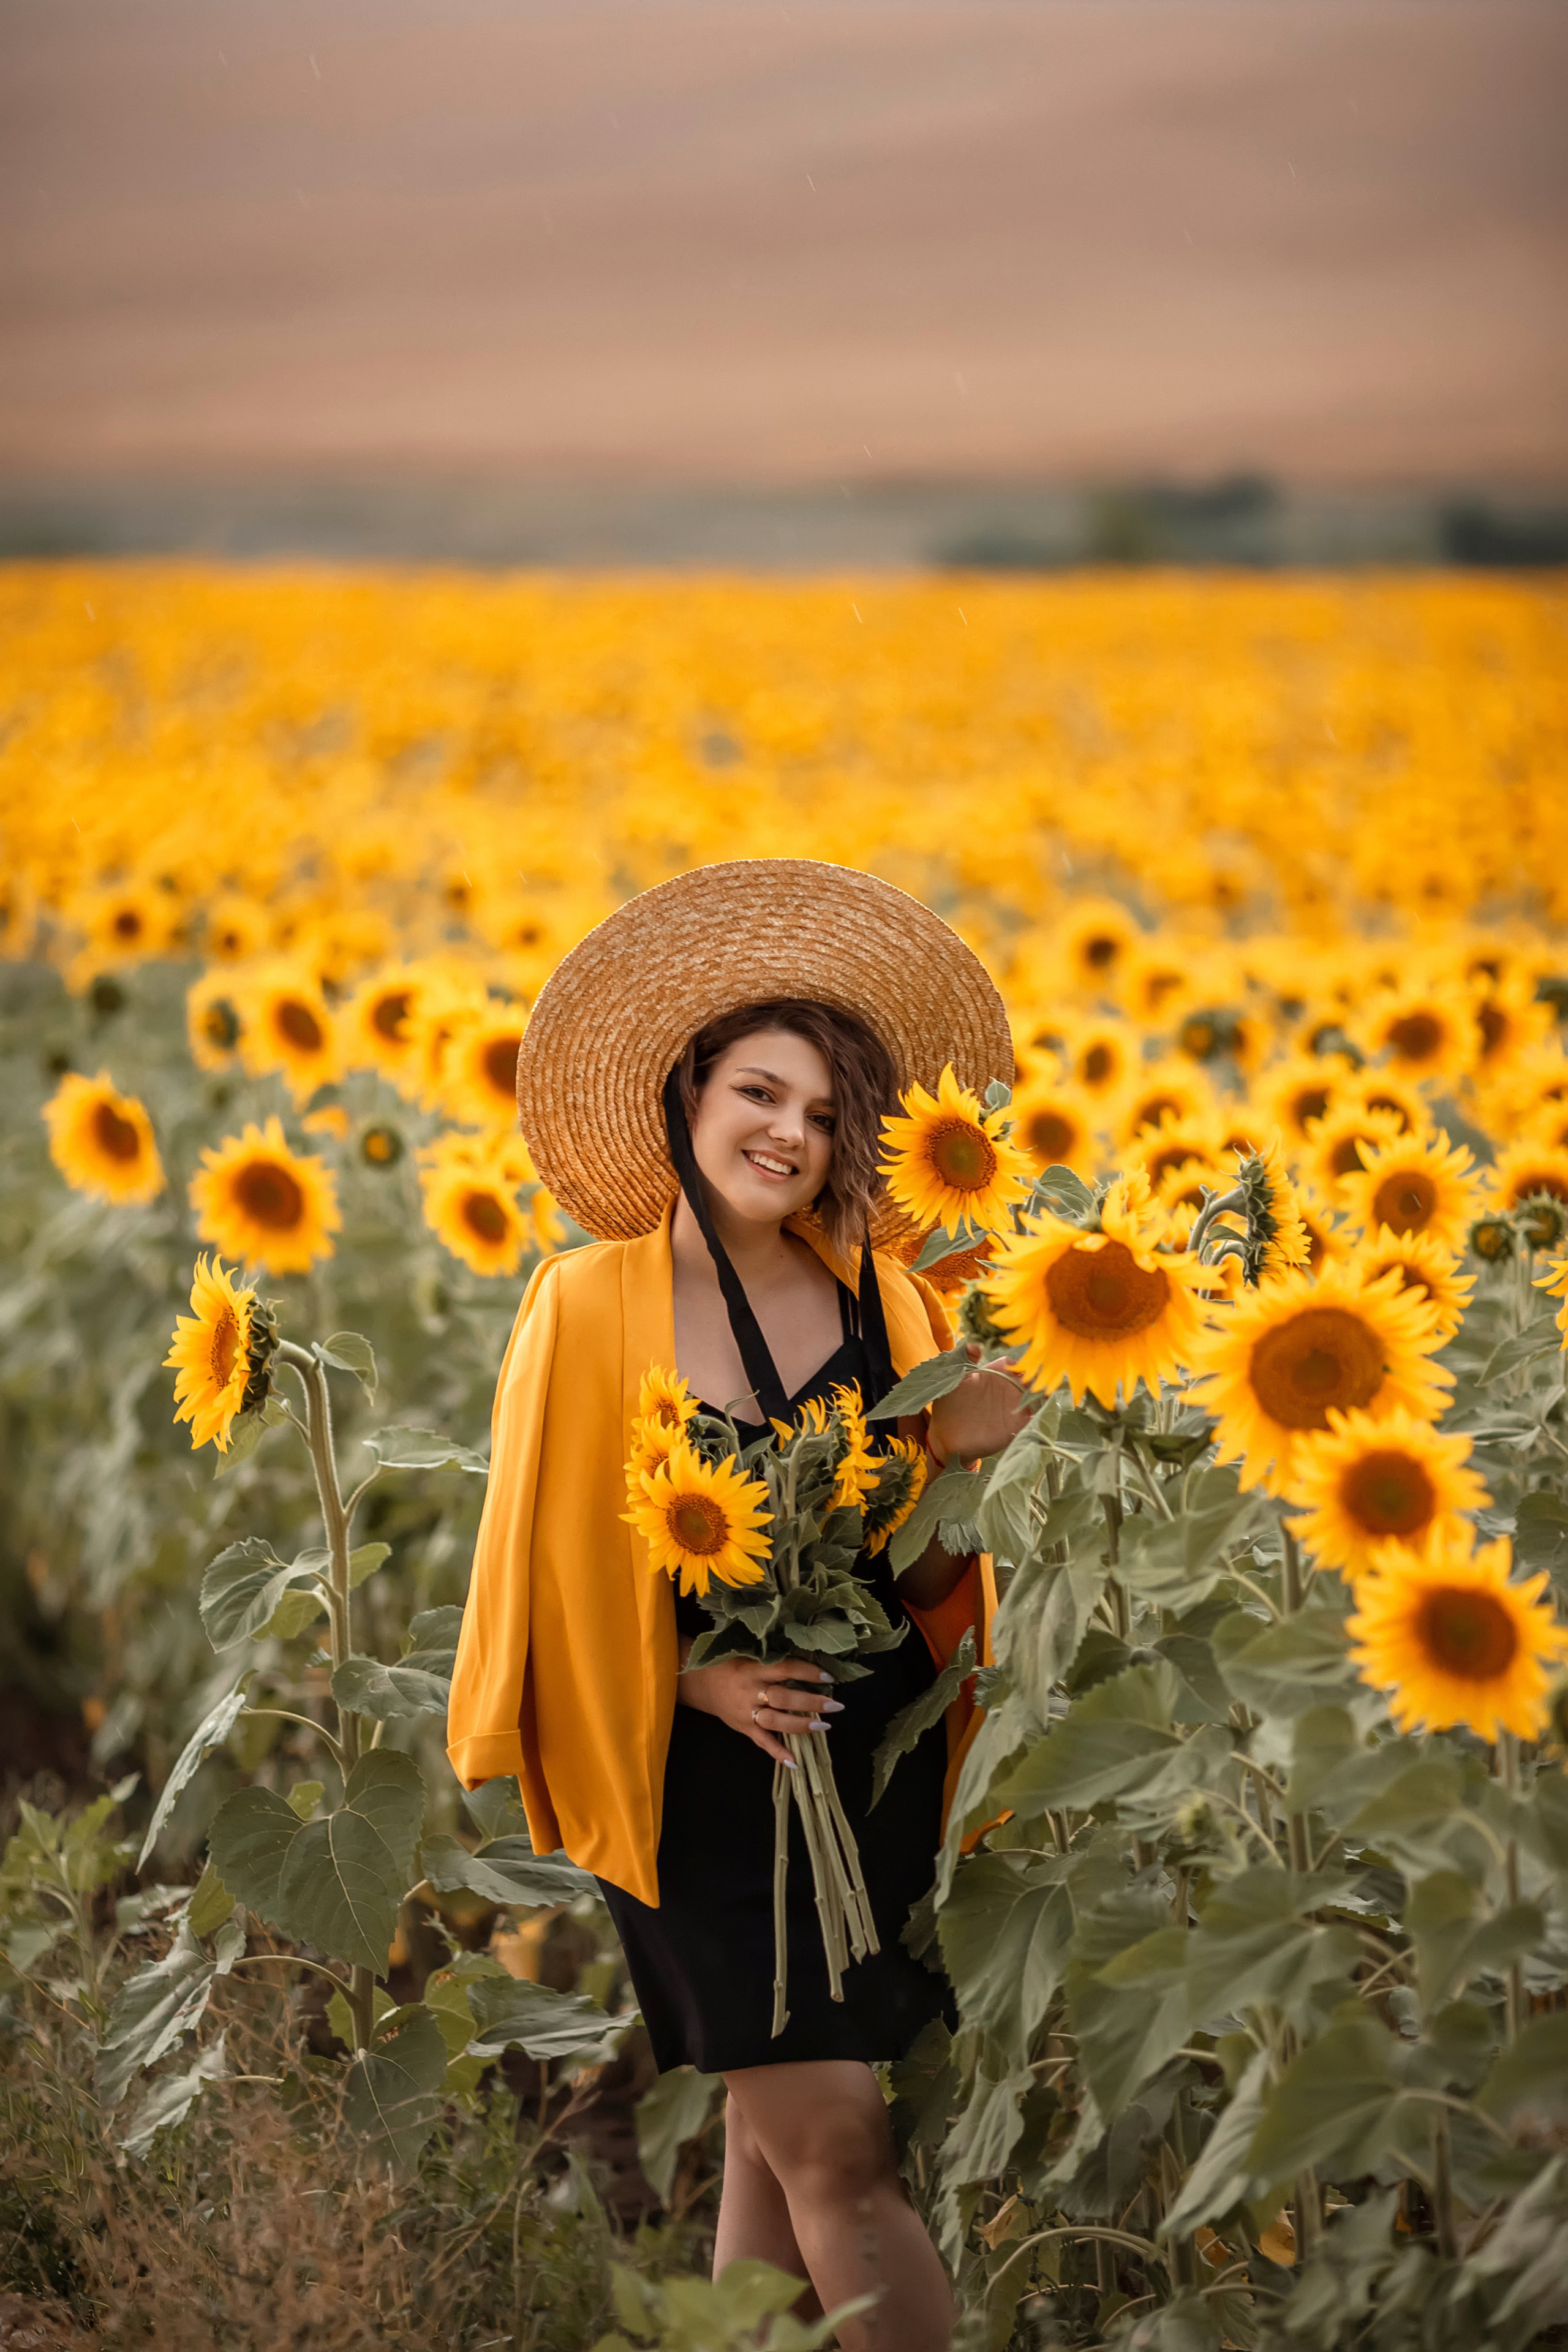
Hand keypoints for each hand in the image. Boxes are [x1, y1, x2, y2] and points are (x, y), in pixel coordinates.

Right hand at [677, 1647, 842, 1766]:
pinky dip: (778, 1753)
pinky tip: (795, 1762)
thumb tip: (810, 1660)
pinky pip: (763, 1743)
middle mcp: (751, 1692)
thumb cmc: (734, 1666)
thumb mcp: (752, 1658)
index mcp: (754, 1670)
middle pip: (783, 1698)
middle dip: (810, 1702)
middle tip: (835, 1705)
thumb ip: (775, 1663)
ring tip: (824, 1726)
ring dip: (800, 1725)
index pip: (785, 1669)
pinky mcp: (745, 1729)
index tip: (828, 1676)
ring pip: (775, 1721)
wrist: (704, 1683)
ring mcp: (747, 1713)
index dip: (807, 1672)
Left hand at [926, 1346, 1031, 1465]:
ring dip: (1043, 1393)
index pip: (1013, 1363)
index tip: (1020, 1369)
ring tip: (1044, 1395)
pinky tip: (1043, 1410)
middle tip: (1037, 1381)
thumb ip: (963, 1360)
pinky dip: (1042, 1412)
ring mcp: (1014, 1406)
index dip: (1019, 1363)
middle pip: (1031, 1377)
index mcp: (994, 1374)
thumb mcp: (953, 1381)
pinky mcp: (1017, 1425)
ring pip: (1037, 1395)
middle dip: (1037, 1376)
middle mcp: (1007, 1388)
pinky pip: (1036, 1416)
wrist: (947, 1438)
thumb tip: (974, 1345)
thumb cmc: (949, 1406)